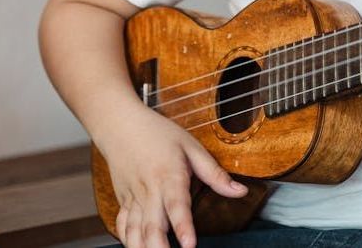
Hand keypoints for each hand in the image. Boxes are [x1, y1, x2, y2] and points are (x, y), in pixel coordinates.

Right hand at [98, 103, 246, 247]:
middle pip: (152, 226)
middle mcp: (149, 190)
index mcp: (169, 175)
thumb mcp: (191, 147)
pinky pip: (122, 226)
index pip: (177, 205)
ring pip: (134, 231)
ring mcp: (133, 197)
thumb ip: (215, 173)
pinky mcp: (123, 201)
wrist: (120, 124)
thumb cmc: (158, 133)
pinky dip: (128, 240)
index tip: (189, 245)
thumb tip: (241, 191)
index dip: (183, 227)